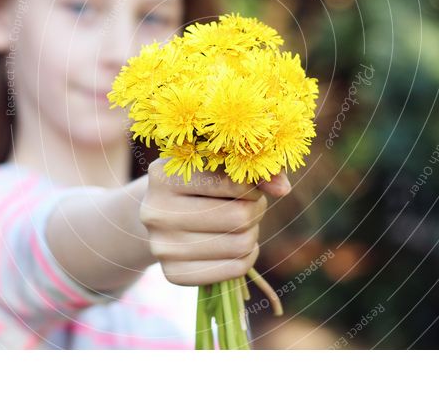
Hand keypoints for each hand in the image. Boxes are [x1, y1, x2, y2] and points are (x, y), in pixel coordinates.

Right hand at [140, 158, 291, 285]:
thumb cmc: (201, 180)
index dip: (252, 186)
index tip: (249, 185)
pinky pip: (235, 269)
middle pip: (239, 217)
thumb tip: (282, 188)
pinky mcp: (173, 274)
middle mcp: (156, 212)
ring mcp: (162, 247)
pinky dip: (247, 256)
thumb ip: (255, 168)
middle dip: (255, 210)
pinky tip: (236, 244)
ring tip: (241, 223)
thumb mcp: (221, 164)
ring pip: (240, 245)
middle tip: (249, 205)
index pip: (231, 183)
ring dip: (252, 232)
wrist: (164, 213)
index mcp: (164, 176)